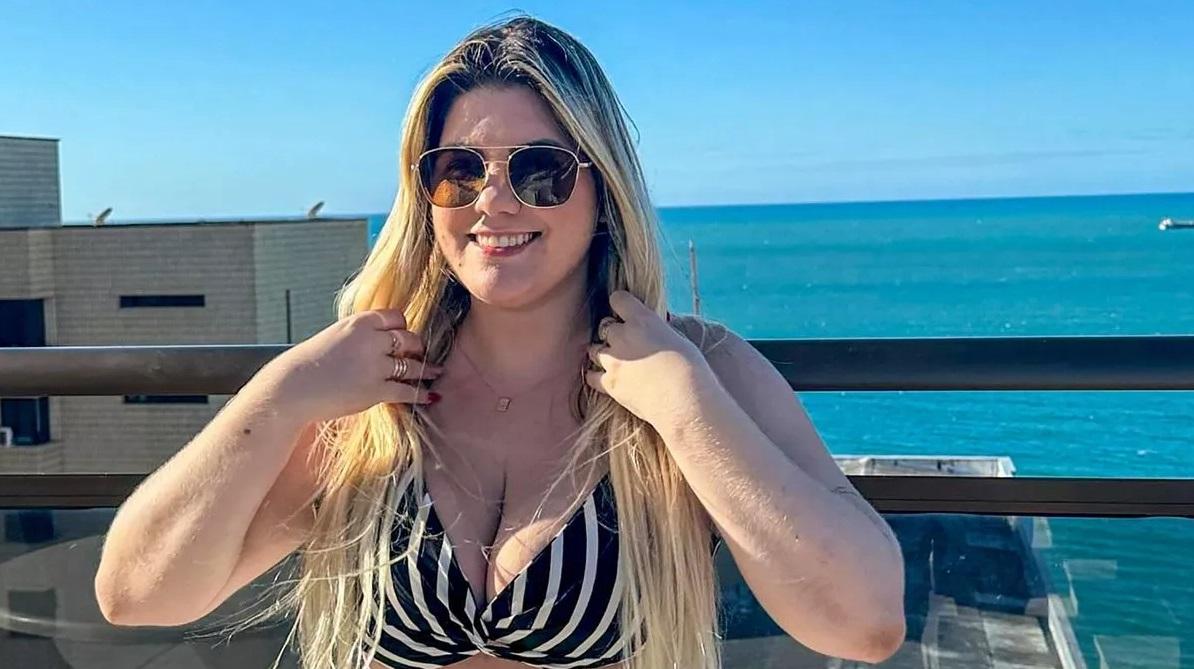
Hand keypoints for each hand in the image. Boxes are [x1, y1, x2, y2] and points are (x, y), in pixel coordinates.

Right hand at [259, 308, 442, 423]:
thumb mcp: (334, 337)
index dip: (402, 327)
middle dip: (417, 346)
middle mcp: (371, 341)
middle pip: (409, 338)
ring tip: (435, 372)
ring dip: (426, 369)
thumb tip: (376, 341)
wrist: (291, 388)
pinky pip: (407, 391)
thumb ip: (357, 336)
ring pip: (412, 365)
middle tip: (420, 353)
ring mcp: (375, 366)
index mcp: (359, 323)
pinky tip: (430, 396)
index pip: (395, 317)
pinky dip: (421, 394)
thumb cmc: (308, 365)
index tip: (404, 335)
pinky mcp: (376, 391)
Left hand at [584, 291, 715, 427]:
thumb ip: (658, 332)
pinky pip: (591, 376)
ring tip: (618, 362)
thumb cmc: (692, 371)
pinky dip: (596, 376)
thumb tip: (651, 333)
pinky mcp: (609, 384)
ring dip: (604, 353)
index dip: (621, 304)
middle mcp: (623, 336)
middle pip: (606, 327)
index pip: (619, 299)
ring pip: (595, 349)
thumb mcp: (678, 339)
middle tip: (628, 344)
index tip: (624, 310)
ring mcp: (614, 361)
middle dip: (615, 334)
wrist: (685, 402)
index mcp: (643, 320)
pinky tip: (606, 378)